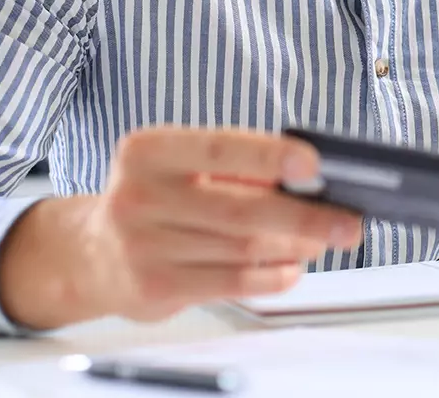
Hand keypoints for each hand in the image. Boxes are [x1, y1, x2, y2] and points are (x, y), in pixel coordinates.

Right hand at [0, 127, 364, 329]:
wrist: (91, 253)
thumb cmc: (156, 196)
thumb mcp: (178, 166)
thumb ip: (234, 168)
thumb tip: (310, 182)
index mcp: (146, 152)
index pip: (218, 149)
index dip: (269, 156)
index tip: (315, 164)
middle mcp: (138, 198)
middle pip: (239, 210)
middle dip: (304, 217)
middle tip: (347, 221)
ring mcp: (144, 247)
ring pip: (242, 249)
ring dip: (294, 247)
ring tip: (324, 240)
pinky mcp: (155, 288)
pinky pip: (231, 282)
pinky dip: (271, 276)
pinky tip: (293, 267)